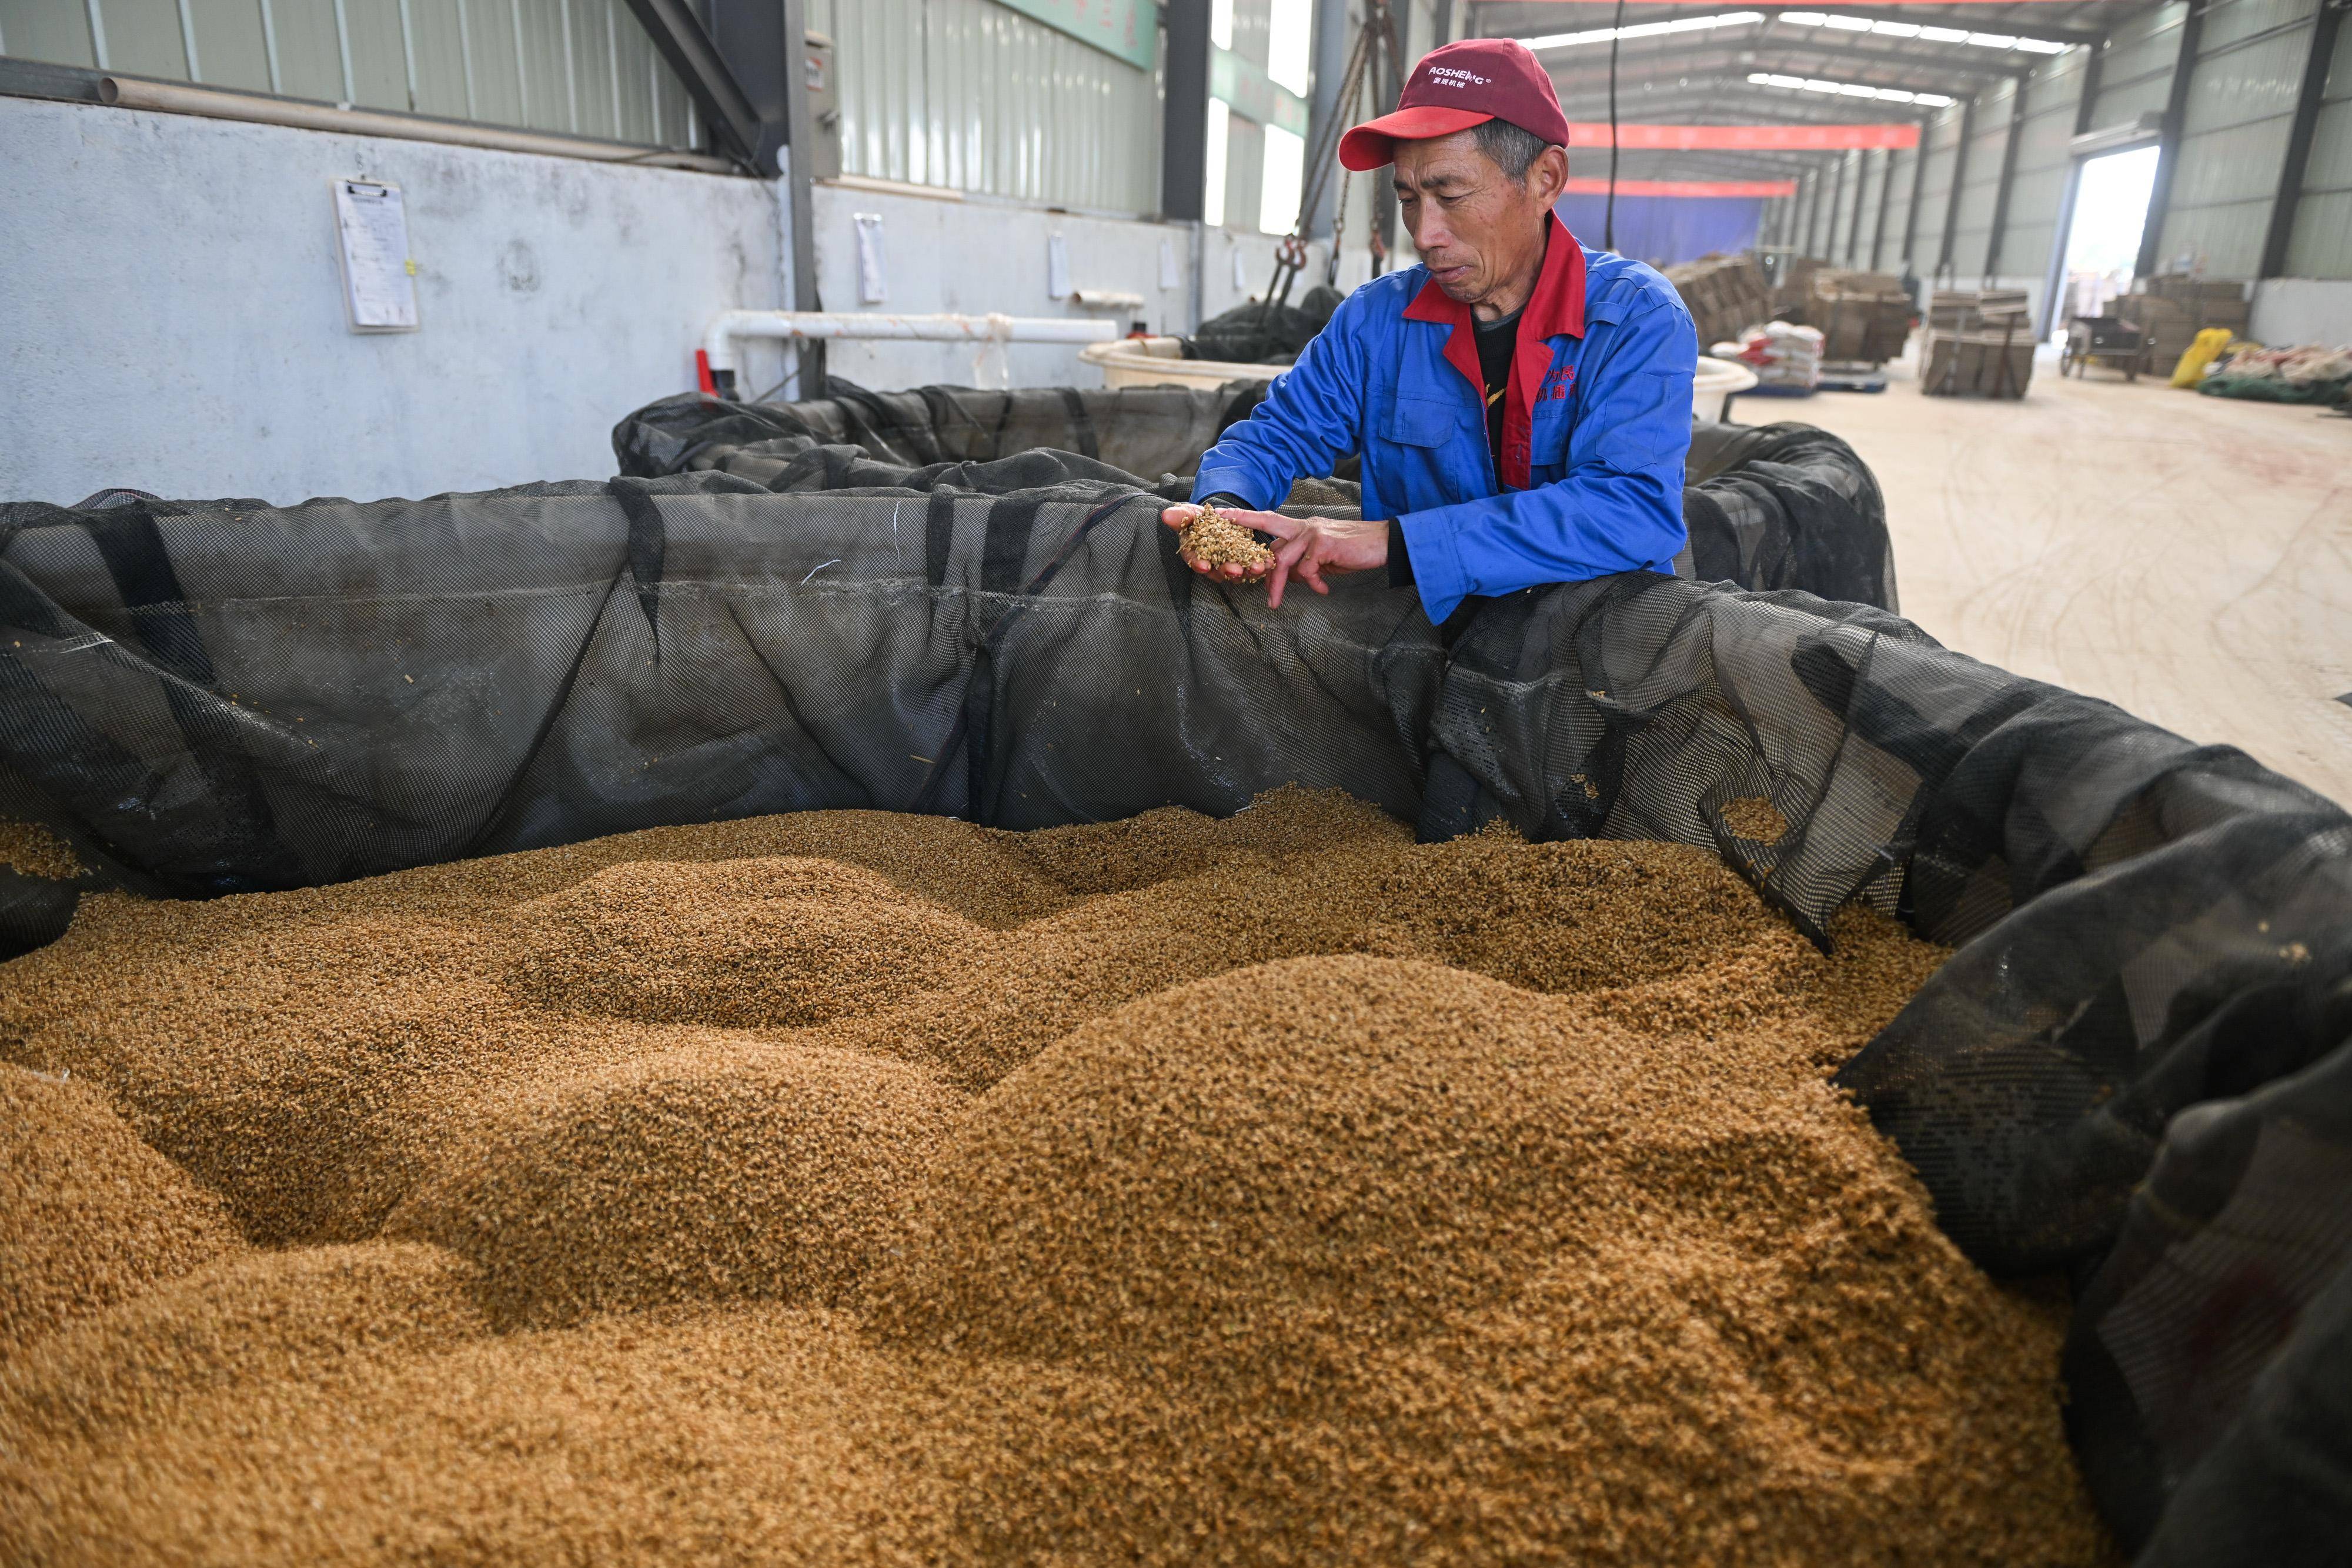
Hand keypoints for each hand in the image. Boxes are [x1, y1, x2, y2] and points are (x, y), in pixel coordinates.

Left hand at [1160, 504, 1389, 608]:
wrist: (1384, 543)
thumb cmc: (1355, 551)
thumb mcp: (1324, 558)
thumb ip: (1303, 562)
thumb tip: (1290, 577)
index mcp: (1302, 527)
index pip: (1268, 519)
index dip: (1245, 516)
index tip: (1222, 515)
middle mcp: (1304, 526)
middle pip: (1268, 534)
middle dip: (1247, 544)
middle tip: (1229, 558)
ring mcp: (1313, 533)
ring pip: (1283, 560)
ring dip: (1277, 585)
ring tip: (1274, 604)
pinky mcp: (1324, 544)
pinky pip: (1307, 570)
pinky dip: (1313, 583)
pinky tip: (1324, 589)